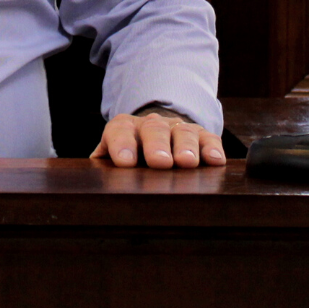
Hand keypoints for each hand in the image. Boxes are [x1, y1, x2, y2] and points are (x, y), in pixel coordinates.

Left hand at [92, 107, 225, 168]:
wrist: (154, 136)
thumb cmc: (130, 157)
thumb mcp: (112, 159)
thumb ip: (103, 167)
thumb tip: (93, 183)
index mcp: (123, 128)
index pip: (119, 132)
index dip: (121, 145)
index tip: (125, 163)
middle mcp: (151, 124)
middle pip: (153, 130)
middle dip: (156, 145)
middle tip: (160, 162)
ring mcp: (177, 128)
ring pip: (182, 133)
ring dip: (185, 147)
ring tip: (187, 162)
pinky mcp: (201, 135)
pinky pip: (209, 138)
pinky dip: (212, 148)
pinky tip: (215, 161)